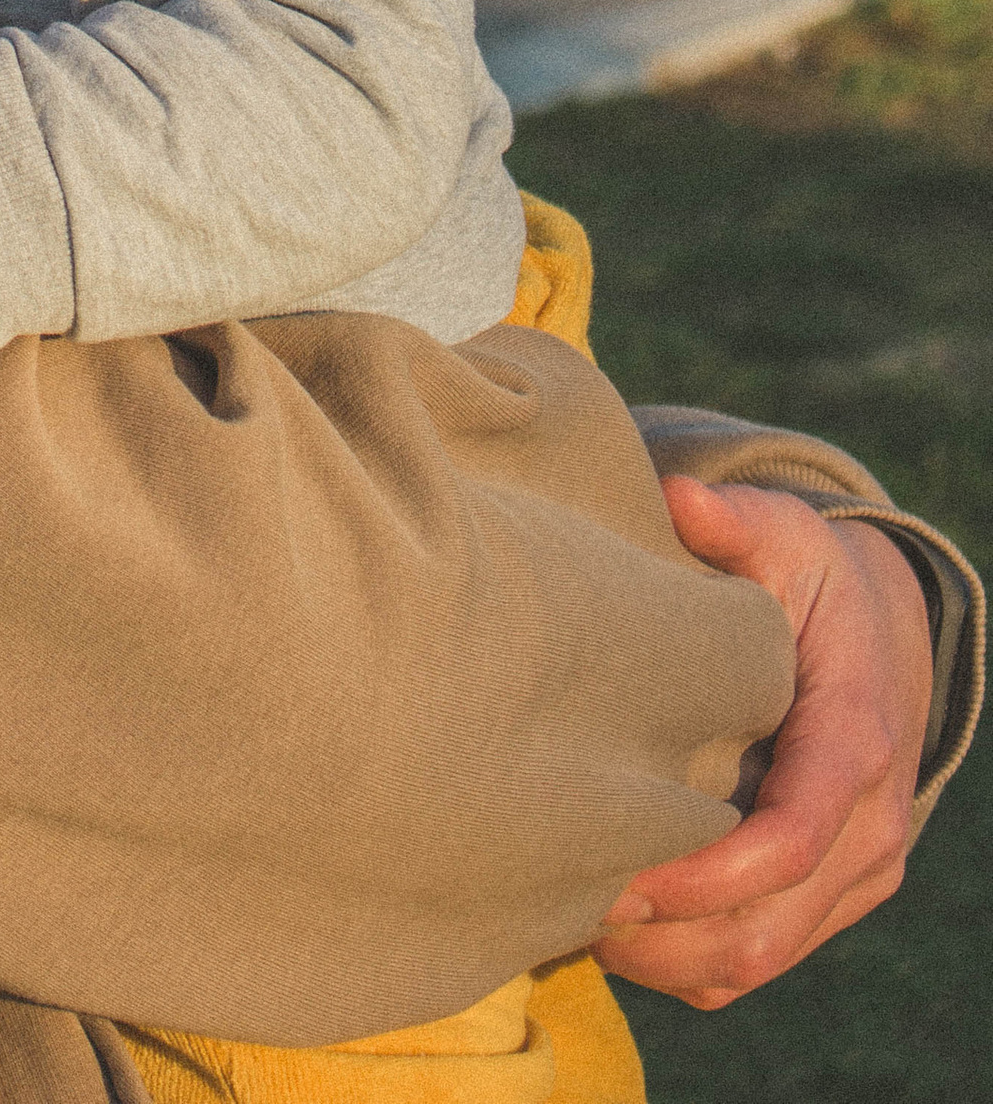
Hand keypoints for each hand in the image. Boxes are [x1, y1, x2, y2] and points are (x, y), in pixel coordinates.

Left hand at [596, 477, 934, 1006]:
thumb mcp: (785, 534)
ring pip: (763, 958)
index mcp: (854, 740)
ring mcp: (856, 872)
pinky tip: (618, 925)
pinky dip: (691, 963)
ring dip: (670, 959)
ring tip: (579, 918)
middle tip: (574, 902)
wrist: (886, 633)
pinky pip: (763, 958)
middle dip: (670, 934)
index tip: (623, 870)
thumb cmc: (815, 580)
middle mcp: (867, 824)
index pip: (793, 838)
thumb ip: (735, 521)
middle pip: (770, 927)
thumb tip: (681, 496)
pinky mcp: (833, 896)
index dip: (708, 872)